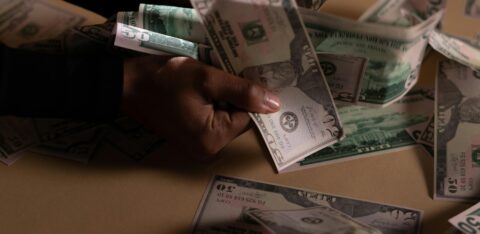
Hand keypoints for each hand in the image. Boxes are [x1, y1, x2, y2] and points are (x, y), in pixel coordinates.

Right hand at [122, 56, 280, 159]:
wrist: (126, 84)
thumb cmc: (164, 80)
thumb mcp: (206, 79)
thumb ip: (242, 91)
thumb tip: (275, 104)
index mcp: (212, 140)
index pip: (248, 116)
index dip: (248, 94)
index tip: (244, 74)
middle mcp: (207, 150)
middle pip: (237, 118)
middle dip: (235, 95)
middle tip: (227, 72)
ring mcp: (197, 145)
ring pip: (225, 116)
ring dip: (223, 96)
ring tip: (213, 77)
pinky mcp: (189, 136)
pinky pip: (211, 118)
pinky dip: (212, 102)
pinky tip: (204, 86)